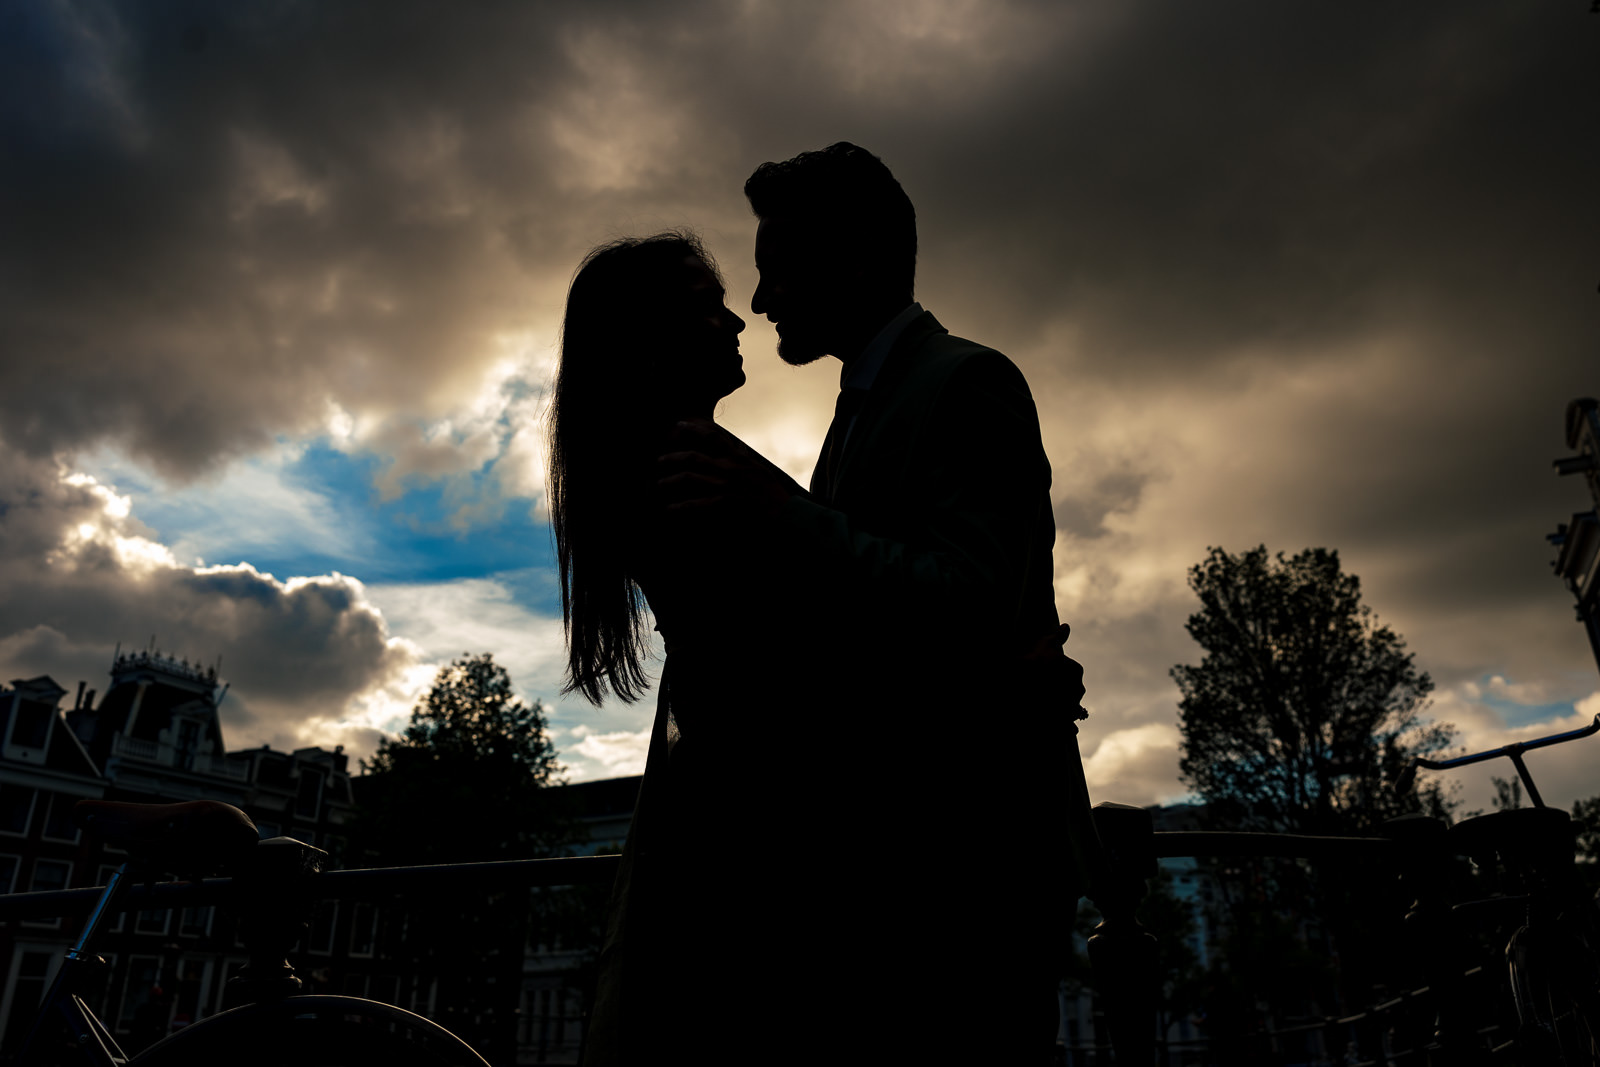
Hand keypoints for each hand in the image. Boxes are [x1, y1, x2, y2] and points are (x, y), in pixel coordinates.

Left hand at [656, 419, 796, 517]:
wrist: (784, 513)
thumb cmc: (772, 493)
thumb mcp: (759, 468)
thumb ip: (742, 458)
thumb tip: (732, 448)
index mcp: (738, 458)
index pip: (713, 436)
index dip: (694, 428)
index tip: (678, 424)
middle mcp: (729, 468)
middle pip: (693, 456)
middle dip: (672, 457)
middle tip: (659, 460)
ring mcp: (725, 485)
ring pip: (689, 478)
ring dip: (670, 480)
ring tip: (659, 484)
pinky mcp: (724, 504)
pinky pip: (695, 504)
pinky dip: (680, 506)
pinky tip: (669, 509)